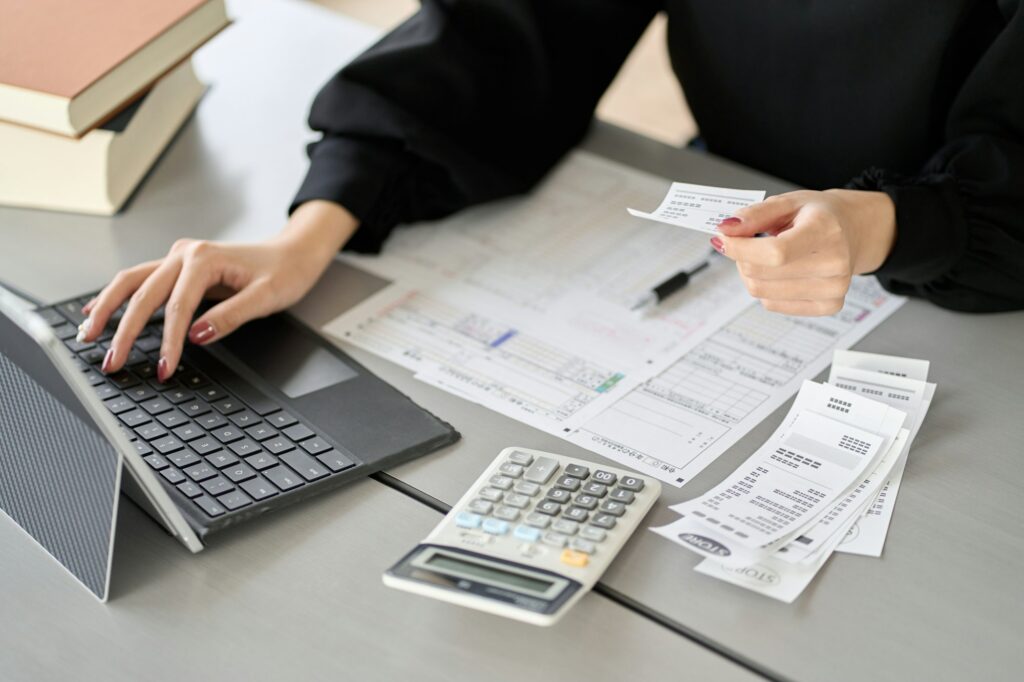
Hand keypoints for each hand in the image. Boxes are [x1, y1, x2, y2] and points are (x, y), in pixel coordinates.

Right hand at [77, 200, 358, 379]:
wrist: (293, 253)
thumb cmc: (284, 272)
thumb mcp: (266, 297)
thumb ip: (231, 316)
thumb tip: (196, 335)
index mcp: (204, 259)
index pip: (177, 307)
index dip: (168, 341)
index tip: (163, 367)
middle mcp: (185, 254)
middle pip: (142, 293)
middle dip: (123, 331)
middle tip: (112, 362)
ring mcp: (179, 257)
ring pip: (131, 281)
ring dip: (107, 308)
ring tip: (88, 336)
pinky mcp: (179, 265)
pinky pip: (140, 280)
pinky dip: (117, 296)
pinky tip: (96, 310)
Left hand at [711, 189, 896, 315]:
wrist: (852, 230)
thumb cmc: (819, 216)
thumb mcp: (787, 203)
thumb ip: (754, 215)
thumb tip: (726, 229)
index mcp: (826, 231)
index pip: (775, 253)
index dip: (741, 249)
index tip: (724, 239)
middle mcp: (835, 263)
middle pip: (762, 275)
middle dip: (742, 258)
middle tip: (748, 243)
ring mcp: (834, 289)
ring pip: (762, 292)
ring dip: (751, 274)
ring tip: (765, 257)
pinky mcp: (828, 306)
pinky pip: (772, 305)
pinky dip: (766, 288)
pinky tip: (779, 272)